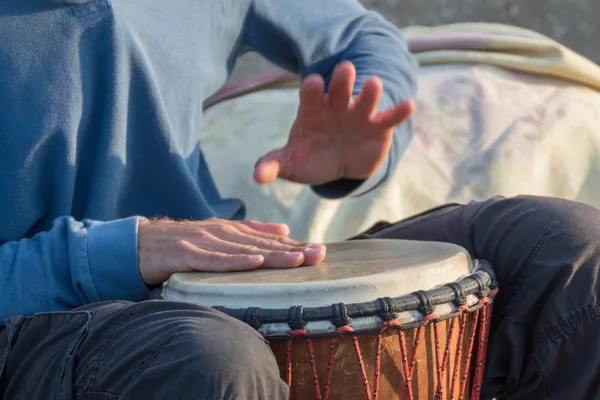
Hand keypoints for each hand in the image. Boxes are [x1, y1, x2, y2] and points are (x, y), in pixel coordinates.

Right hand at [137, 218, 325, 284]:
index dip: (294, 245)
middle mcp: (222, 233)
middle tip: (319, 254)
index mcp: (231, 231)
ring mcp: (204, 242)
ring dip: (272, 254)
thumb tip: (284, 228)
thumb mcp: (219, 236)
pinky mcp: (186, 254)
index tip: (320, 251)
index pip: (268, 239)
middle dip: (293, 249)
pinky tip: (254, 261)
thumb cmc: (182, 243)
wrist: (140, 243)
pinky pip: (214, 260)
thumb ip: (251, 232)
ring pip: (243, 250)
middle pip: (262, 243)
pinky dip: (235, 261)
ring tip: (298, 259)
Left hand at [253, 60, 413, 185]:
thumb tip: (257, 177)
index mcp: (312, 112)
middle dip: (341, 80)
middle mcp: (336, 108)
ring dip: (370, 91)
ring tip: (374, 84)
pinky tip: (408, 105)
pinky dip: (398, 111)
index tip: (313, 84)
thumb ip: (273, 165)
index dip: (312, 90)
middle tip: (345, 68)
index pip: (310, 96)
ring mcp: (358, 116)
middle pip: (338, 90)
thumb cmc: (311, 159)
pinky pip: (388, 117)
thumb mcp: (290, 164)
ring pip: (365, 99)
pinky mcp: (378, 128)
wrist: (338, 168)